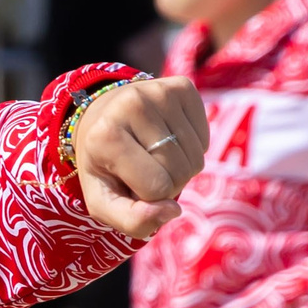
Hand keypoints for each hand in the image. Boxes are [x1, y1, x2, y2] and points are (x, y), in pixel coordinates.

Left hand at [72, 77, 206, 237]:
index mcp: (105, 136)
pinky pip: (205, 138)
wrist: (102, 119)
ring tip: (155, 155)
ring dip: (181, 168)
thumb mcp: (104, 202)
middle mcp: (132, 105)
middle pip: (179, 172)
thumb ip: (131, 221)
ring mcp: (159, 91)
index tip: (130, 183)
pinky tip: (169, 139)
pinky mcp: (181, 86)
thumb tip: (172, 211)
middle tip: (144, 170)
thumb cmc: (105, 167)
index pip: (156, 188)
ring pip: (196, 158)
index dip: (150, 198)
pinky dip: (192, 148)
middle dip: (167, 183)